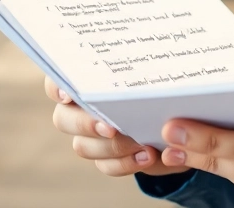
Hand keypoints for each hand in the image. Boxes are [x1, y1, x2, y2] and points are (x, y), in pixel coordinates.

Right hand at [44, 75, 191, 178]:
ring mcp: (89, 137)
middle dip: (86, 124)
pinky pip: (106, 165)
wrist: (176, 114)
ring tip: (142, 143)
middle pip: (63, 119)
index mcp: (85, 80)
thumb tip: (150, 71)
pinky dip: (126, 163)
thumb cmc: (159, 82)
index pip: (57, 79)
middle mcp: (79, 109)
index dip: (57, 87)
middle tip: (111, 128)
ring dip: (112, 147)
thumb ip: (147, 68)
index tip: (69, 95)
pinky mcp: (106, 158)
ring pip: (83, 146)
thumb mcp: (157, 70)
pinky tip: (148, 156)